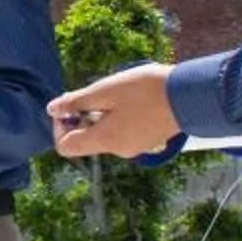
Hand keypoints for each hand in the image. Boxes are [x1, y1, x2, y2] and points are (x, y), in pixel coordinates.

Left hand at [47, 62, 181, 158]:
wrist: (190, 95)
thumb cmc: (145, 90)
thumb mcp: (105, 91)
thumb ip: (76, 102)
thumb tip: (51, 110)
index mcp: (104, 141)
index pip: (65, 147)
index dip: (59, 127)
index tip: (70, 106)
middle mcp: (118, 150)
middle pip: (85, 141)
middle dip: (82, 118)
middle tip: (94, 94)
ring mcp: (135, 147)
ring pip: (105, 135)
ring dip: (101, 116)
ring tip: (115, 93)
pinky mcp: (147, 140)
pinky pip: (122, 133)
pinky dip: (117, 118)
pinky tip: (130, 99)